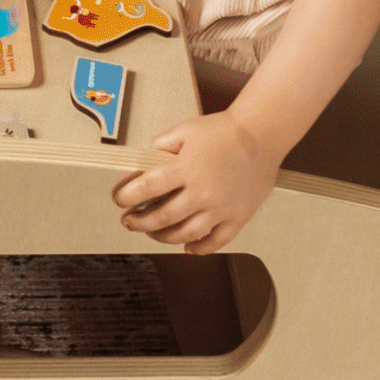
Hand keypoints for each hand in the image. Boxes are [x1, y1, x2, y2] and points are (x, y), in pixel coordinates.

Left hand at [111, 111, 280, 255]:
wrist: (260, 135)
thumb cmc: (224, 131)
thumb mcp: (184, 131)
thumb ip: (160, 148)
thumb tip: (141, 165)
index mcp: (186, 168)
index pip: (147, 188)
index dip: (127, 196)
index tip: (119, 200)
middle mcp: (203, 192)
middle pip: (162, 217)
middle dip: (139, 222)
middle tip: (129, 221)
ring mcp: (221, 208)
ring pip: (185, 234)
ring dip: (162, 237)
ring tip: (152, 233)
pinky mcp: (238, 218)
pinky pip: (215, 242)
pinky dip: (198, 248)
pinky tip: (187, 247)